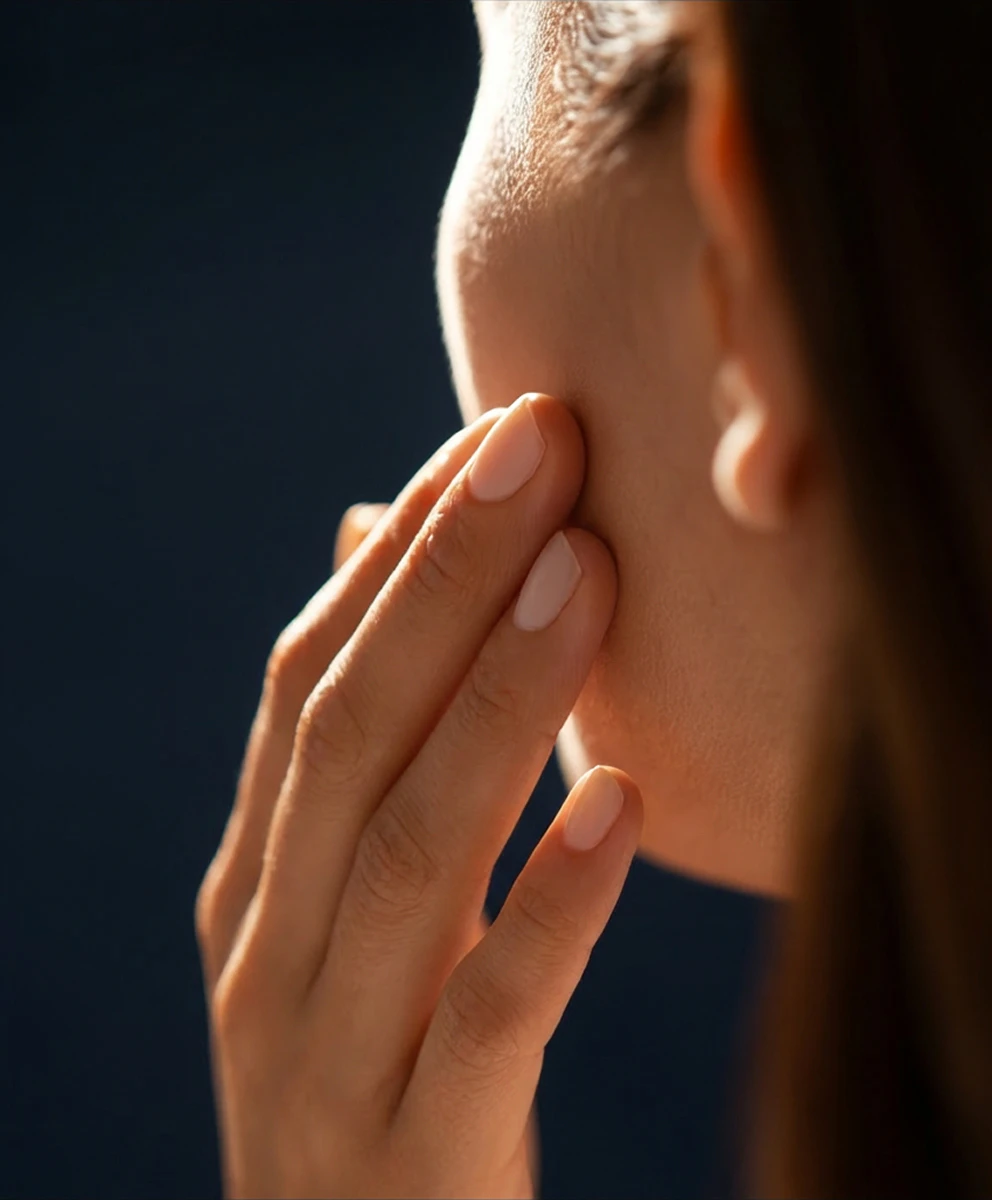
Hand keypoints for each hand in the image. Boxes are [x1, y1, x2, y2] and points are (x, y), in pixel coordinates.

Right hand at [195, 395, 643, 1198]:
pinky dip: (551, 905)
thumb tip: (367, 536)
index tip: (497, 437)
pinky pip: (489, 1017)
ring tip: (589, 574)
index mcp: (255, 876)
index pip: (309, 678)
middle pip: (349, 734)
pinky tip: (622, 802)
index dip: (400, 554)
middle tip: (545, 447)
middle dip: (445, 581)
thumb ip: (355, 738)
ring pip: (408, 851)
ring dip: (499, 701)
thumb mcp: (345, 903)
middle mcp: (269, 951)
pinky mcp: (418, 1159)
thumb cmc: (373, 1057)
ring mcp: (328, 1059)